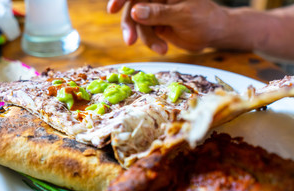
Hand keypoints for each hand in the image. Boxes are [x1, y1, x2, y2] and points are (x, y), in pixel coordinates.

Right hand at [107, 0, 229, 53]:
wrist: (213, 34)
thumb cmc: (204, 20)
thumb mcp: (182, 16)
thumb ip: (159, 13)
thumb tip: (135, 12)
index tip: (112, 8)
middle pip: (133, 6)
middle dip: (130, 24)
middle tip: (129, 41)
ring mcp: (154, 9)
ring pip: (136, 22)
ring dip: (145, 38)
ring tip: (162, 50)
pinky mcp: (154, 22)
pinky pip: (143, 32)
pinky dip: (150, 42)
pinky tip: (162, 48)